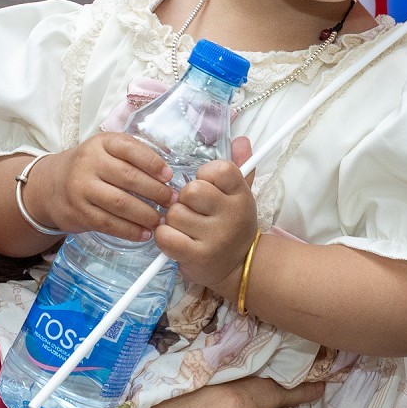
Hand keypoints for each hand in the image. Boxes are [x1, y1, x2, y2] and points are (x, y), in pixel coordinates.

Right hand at [32, 134, 176, 240]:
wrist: (50, 186)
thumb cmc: (90, 167)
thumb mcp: (106, 150)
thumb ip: (133, 154)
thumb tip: (167, 173)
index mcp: (101, 143)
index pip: (130, 149)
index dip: (153, 163)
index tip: (169, 176)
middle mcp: (89, 163)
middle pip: (128, 177)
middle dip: (156, 192)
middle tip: (173, 202)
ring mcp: (82, 188)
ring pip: (120, 203)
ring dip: (146, 214)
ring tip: (161, 221)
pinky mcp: (79, 212)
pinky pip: (109, 223)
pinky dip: (130, 231)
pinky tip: (144, 233)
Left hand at [154, 136, 256, 292]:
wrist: (239, 268)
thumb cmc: (231, 225)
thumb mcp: (239, 195)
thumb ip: (239, 166)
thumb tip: (241, 140)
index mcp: (241, 195)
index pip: (219, 169)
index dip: (204, 176)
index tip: (207, 188)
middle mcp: (232, 215)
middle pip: (191, 191)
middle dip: (184, 200)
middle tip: (193, 211)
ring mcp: (215, 238)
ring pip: (174, 213)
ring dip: (173, 220)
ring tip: (186, 228)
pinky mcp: (197, 256)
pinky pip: (166, 235)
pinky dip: (164, 237)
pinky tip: (176, 240)